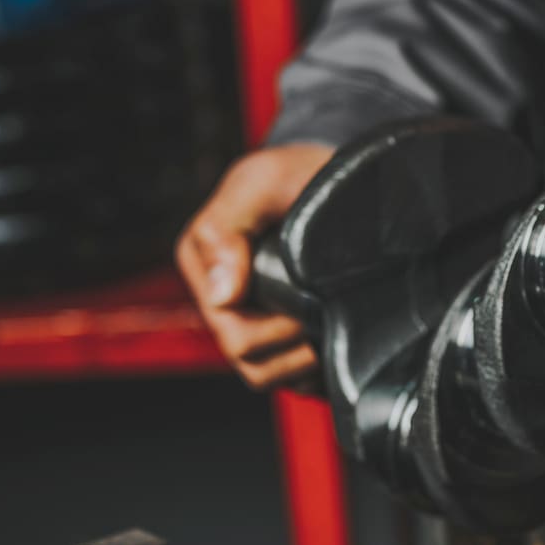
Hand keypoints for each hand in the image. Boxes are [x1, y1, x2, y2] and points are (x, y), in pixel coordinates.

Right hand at [175, 143, 334, 388]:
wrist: (328, 170)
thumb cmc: (290, 173)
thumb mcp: (259, 185)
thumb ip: (228, 232)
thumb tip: (223, 296)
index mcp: (208, 270)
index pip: (232, 333)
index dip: (272, 336)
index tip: (308, 314)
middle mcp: (226, 300)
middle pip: (250, 363)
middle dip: (290, 357)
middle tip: (325, 332)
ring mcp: (255, 316)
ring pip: (269, 374)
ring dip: (301, 369)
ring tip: (331, 345)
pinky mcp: (283, 326)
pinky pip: (293, 373)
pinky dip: (314, 373)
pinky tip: (336, 354)